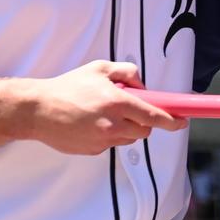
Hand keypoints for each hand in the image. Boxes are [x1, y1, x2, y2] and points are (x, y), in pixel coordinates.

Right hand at [21, 61, 185, 155]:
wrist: (37, 110)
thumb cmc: (67, 87)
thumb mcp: (99, 68)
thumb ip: (127, 72)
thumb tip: (142, 85)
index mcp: (118, 103)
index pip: (154, 116)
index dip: (172, 120)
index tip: (182, 121)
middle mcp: (113, 125)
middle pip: (145, 131)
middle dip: (143, 121)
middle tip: (130, 109)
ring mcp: (103, 141)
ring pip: (128, 139)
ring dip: (126, 128)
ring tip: (104, 114)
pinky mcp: (93, 151)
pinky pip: (111, 144)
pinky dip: (108, 136)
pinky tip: (91, 124)